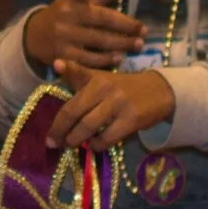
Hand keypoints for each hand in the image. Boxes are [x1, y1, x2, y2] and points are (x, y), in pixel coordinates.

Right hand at [22, 0, 143, 71]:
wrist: (35, 36)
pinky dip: (106, 60)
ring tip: (138, 45)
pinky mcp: (63, 56)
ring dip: (120, 44)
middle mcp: (67, 15)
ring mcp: (64, 36)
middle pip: (100, 19)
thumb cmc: (67, 13)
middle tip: (144, 30)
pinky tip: (119, 58)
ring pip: (98, 41)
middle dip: (125, 25)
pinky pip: (89, 59)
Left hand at [46, 66, 174, 150]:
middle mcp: (105, 90)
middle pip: (75, 115)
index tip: (48, 138)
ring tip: (72, 144)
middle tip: (55, 144)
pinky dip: (97, 145)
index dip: (56, 123)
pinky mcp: (132, 119)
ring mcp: (119, 105)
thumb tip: (56, 64)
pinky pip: (108, 138)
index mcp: (95, 79)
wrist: (159, 90)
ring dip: (77, 140)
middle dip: (62, 134)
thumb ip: (78, 74)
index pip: (70, 104)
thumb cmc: (123, 85)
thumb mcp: (100, 77)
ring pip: (89, 127)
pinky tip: (94, 145)